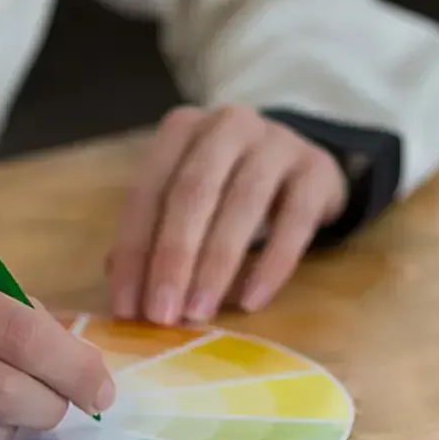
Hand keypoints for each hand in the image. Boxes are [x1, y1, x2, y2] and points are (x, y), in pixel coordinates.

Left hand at [107, 105, 348, 324]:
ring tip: (200, 313)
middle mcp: (227, 125)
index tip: (125, 307)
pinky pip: (294, 220)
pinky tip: (251, 301)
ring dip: (216, 265)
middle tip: (162, 314)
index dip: (134, 252)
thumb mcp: (187, 201)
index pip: (149, 192)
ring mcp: (277, 142)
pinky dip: (271, 264)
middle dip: (173, 258)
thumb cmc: (229, 188)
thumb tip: (122, 286)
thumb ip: (153, 234)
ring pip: (243, 204)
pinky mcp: (316, 169)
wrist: (303, 166)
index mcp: (181, 129)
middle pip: (192, 193)